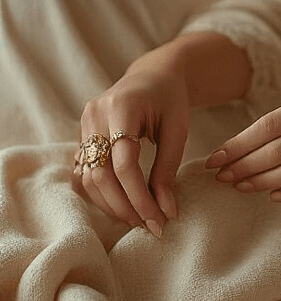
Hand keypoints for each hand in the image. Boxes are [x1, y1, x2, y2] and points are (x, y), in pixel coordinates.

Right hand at [73, 53, 189, 233]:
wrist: (153, 75)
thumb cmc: (170, 100)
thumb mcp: (177, 130)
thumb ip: (168, 170)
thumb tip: (166, 212)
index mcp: (122, 107)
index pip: (124, 164)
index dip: (141, 198)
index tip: (160, 221)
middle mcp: (95, 115)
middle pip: (101, 175)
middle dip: (125, 206)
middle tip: (150, 225)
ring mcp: (84, 124)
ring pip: (88, 178)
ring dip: (112, 205)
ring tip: (139, 218)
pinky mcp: (82, 135)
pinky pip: (85, 172)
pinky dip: (102, 194)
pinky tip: (123, 205)